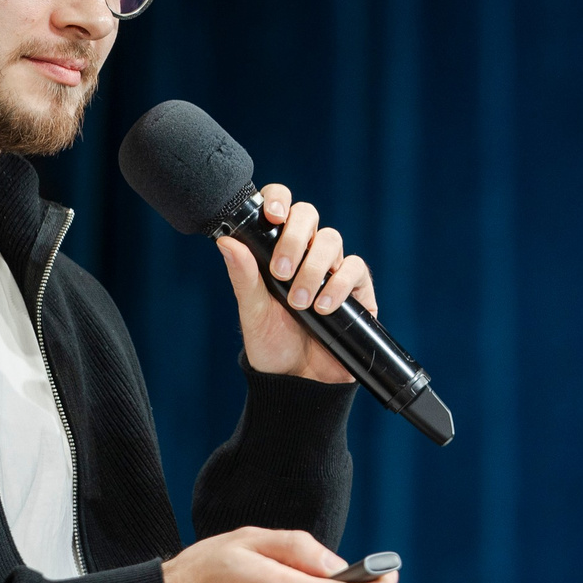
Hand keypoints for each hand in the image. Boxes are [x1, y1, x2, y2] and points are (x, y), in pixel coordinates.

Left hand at [215, 184, 376, 380]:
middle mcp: (306, 253)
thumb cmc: (271, 345)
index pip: (281, 209)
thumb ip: (243, 276)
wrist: (298, 383)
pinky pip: (355, 268)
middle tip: (280, 272)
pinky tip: (324, 307)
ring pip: (331, 240)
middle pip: (309, 215)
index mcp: (277, 250)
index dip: (279, 200)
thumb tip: (225, 241)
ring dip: (314, 268)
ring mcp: (333, 269)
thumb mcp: (251, 312)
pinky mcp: (357, 289)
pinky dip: (339, 284)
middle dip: (294, 238)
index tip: (272, 216)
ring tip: (300, 302)